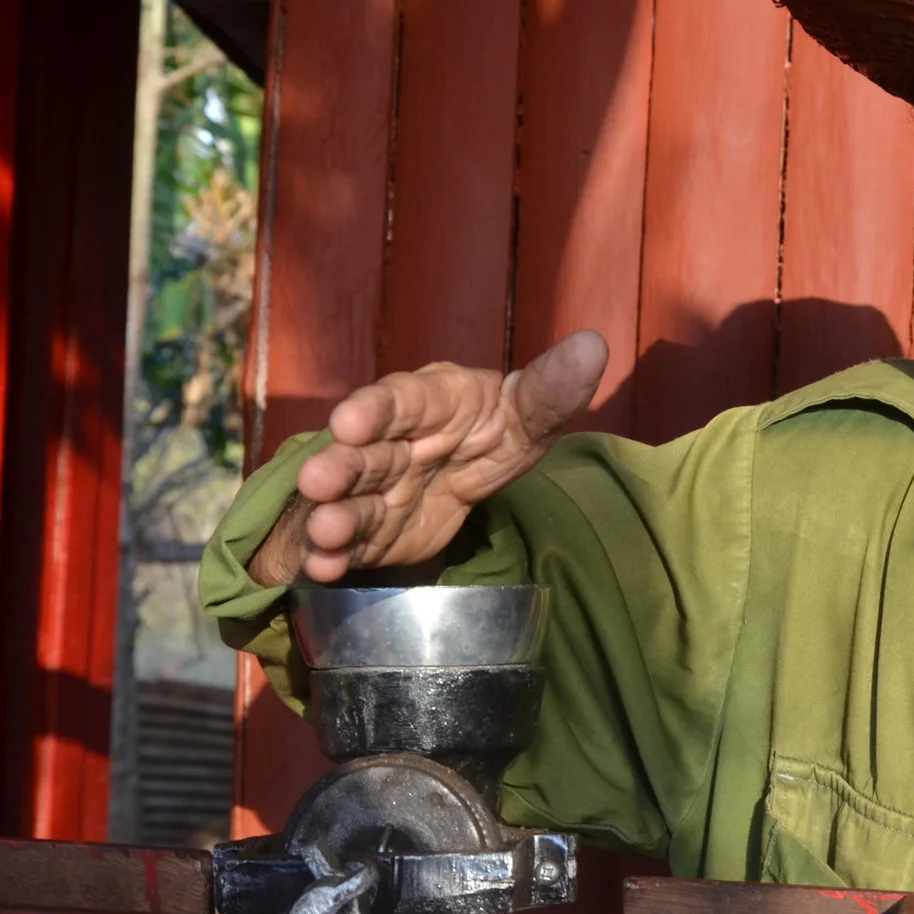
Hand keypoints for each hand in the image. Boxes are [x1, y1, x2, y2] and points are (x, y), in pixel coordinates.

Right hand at [246, 331, 608, 584]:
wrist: (465, 472)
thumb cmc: (493, 431)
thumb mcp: (525, 415)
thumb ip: (549, 391)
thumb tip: (593, 345)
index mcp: (428, 401)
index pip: (401, 400)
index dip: (375, 410)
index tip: (350, 422)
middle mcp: (391, 440)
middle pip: (362, 454)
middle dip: (337, 469)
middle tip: (319, 482)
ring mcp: (375, 487)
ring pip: (350, 500)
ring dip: (332, 516)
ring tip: (326, 532)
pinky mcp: (371, 530)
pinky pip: (349, 542)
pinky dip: (332, 555)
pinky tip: (321, 567)